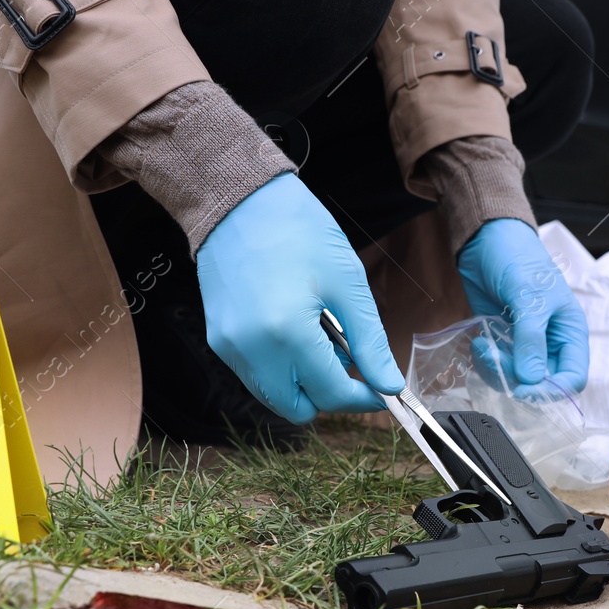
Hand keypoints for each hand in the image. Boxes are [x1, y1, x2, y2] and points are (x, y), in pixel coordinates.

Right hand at [195, 172, 403, 422]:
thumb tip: (389, 385)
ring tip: (317, 336)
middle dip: (328, 395)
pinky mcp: (218, 340)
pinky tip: (292, 330)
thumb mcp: (347, 284)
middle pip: (297, 409)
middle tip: (346, 359)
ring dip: (303, 382)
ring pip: (274, 396)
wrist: (240, 200)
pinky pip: (255, 375)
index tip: (380, 389)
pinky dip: (280, 368)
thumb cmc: (298, 231)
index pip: (331, 394)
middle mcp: (251, 350)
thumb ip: (369, 342)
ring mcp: (229, 347)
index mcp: (287, 333)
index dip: (363, 398)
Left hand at [457, 218, 588, 398]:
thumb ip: (531, 339)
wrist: (487, 241)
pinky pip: (498, 368)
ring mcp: (525, 345)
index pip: (574, 378)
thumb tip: (531, 379)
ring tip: (483, 347)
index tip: (524, 389)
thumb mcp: (529, 297)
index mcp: (570, 332)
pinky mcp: (502, 343)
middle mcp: (551, 344)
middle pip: (542, 384)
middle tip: (495, 359)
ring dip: (497, 371)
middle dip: (517, 379)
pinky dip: (486, 363)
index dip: (553, 391)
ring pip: (517, 380)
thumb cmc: (519, 259)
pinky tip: (479, 344)